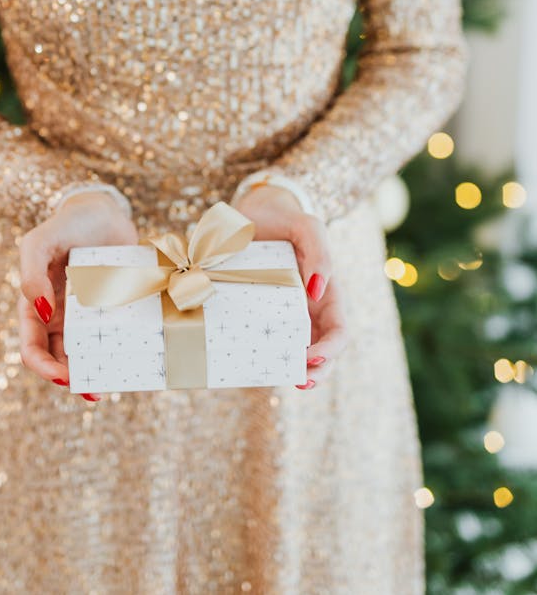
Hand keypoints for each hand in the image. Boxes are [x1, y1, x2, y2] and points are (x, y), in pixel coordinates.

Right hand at [18, 190, 138, 399]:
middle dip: (72, 379)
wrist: (104, 210)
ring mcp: (87, 315)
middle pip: (60, 360)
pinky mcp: (113, 309)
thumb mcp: (39, 242)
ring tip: (109, 387)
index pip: (32, 348)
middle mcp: (60, 317)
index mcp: (36, 306)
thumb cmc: (66, 224)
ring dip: (94, 374)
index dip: (43, 368)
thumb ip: (31, 273)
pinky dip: (116, 353)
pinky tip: (129, 363)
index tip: (63, 376)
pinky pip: (112, 337)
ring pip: (86, 354)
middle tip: (93, 390)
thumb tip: (39, 312)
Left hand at [231, 184, 348, 390]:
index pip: (339, 331)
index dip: (331, 349)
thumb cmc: (286, 218)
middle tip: (299, 381)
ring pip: (298, 353)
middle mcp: (311, 309)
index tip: (311, 357)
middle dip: (317, 372)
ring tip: (281, 379)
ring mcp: (288, 315)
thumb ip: (319, 252)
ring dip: (295, 371)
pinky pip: (271, 340)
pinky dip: (269, 356)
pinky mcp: (264, 314)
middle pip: (324, 352)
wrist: (254, 213)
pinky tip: (256, 365)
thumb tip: (317, 289)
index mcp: (328, 293)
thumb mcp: (307, 226)